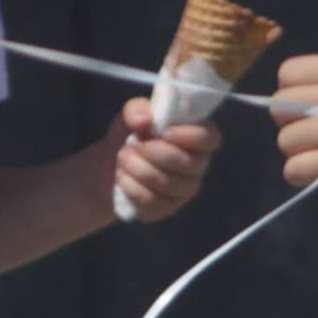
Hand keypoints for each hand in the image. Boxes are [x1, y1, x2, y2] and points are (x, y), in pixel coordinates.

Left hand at [109, 100, 216, 223]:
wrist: (109, 166)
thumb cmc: (129, 136)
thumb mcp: (129, 116)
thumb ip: (137, 110)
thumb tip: (145, 120)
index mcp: (195, 137)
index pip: (209, 138)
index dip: (189, 136)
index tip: (164, 133)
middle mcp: (196, 165)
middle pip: (187, 163)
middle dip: (153, 152)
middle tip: (131, 146)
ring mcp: (184, 189)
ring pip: (168, 184)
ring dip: (138, 169)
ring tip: (123, 160)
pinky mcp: (166, 207)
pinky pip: (153, 202)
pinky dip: (132, 187)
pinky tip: (123, 177)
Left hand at [270, 53, 317, 197]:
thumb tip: (315, 91)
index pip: (287, 73)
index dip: (292, 89)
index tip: (308, 103)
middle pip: (278, 107)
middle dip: (291, 119)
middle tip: (315, 130)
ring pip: (284, 141)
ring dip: (299, 148)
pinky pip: (293, 169)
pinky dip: (301, 172)